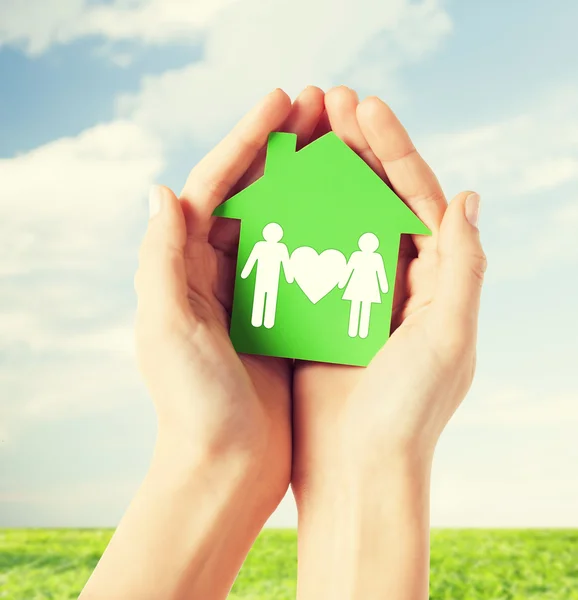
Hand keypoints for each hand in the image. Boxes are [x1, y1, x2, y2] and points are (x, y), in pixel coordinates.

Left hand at [135, 87, 323, 499]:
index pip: (213, 186)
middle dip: (283, 147)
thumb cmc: (193, 406)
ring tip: (342, 142)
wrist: (226, 469)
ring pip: (283, 220)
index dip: (247, 140)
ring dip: (309, 180)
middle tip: (320, 105)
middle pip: (251, 193)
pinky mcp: (281, 317)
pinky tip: (355, 206)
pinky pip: (306, 260)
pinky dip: (326, 230)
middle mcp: (214, 273)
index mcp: (183, 269)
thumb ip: (159, 259)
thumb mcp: (167, 328)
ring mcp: (252, 292)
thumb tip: (162, 190)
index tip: (282, 100)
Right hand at [291, 87, 485, 597]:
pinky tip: (272, 193)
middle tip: (325, 102)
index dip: (393, 148)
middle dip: (355, 148)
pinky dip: (294, 222)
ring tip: (298, 134)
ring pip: (338, 219)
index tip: (361, 107)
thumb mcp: (448, 338)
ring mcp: (355, 293)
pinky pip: (306, 255)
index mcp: (435, 281)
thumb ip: (463, 267)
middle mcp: (399, 282)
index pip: (417, 196)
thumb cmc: (407, 414)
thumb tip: (466, 197)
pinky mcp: (320, 312)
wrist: (358, 471)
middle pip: (376, 198)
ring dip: (320, 175)